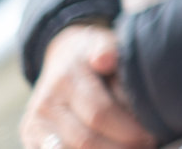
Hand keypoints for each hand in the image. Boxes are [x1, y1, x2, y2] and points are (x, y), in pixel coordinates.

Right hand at [21, 23, 156, 148]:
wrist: (61, 57)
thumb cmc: (92, 54)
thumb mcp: (102, 42)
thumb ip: (107, 49)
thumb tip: (105, 59)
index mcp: (66, 79)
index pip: (100, 112)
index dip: (128, 130)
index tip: (152, 136)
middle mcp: (46, 104)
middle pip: (86, 140)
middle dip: (121, 147)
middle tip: (146, 146)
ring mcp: (35, 125)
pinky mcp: (30, 139)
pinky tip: (108, 148)